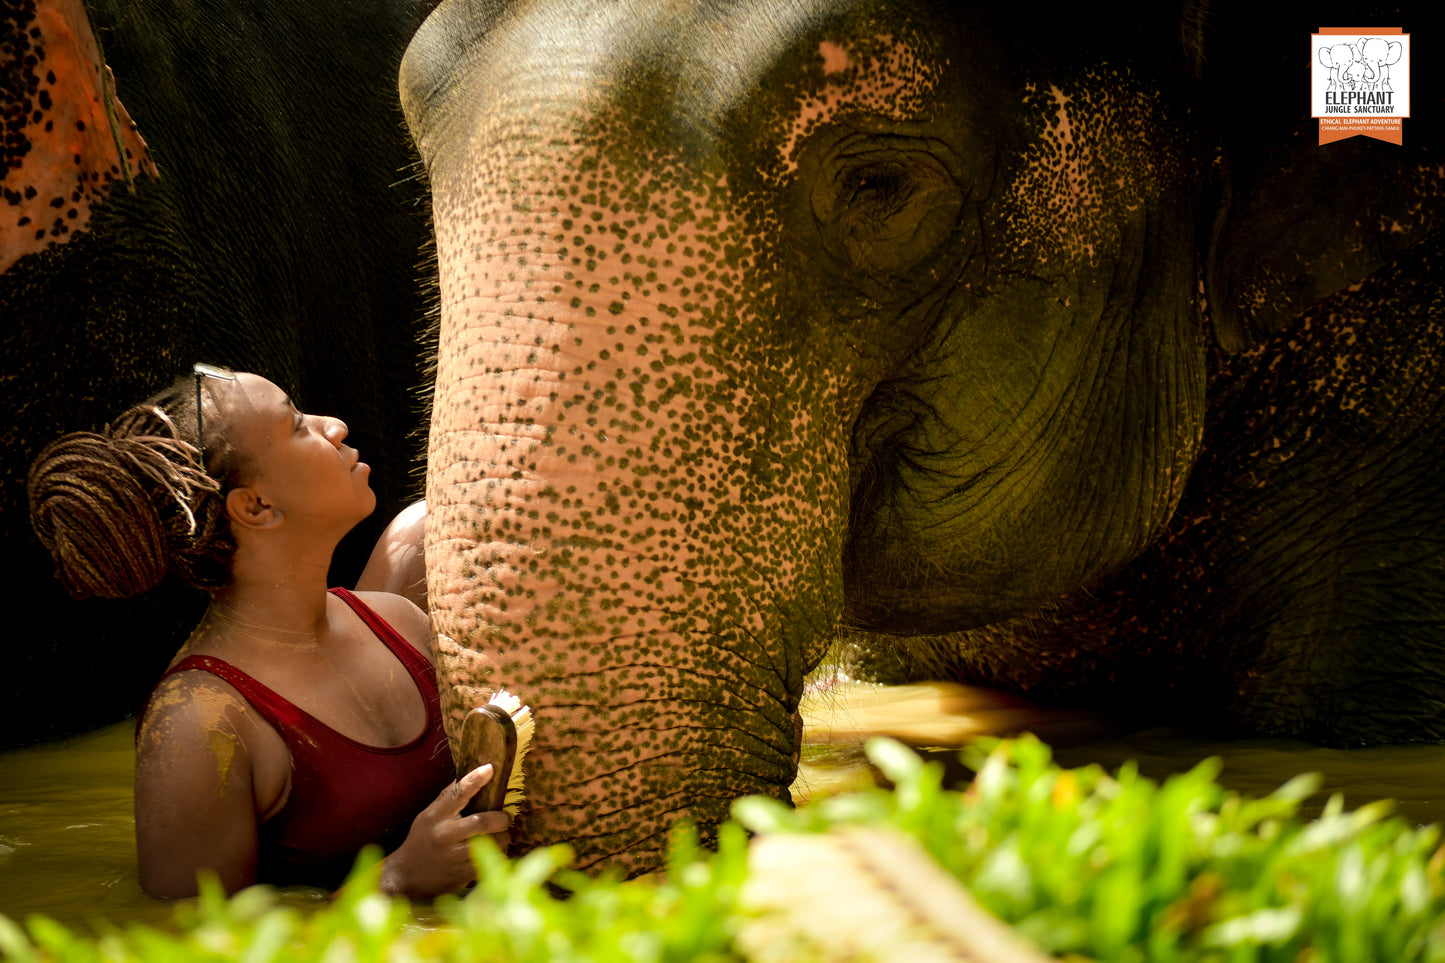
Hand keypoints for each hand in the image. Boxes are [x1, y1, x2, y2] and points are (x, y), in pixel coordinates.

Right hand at [379, 763, 511, 897]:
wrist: (406, 875)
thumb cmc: (422, 839)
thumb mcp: (428, 816)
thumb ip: (448, 799)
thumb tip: (473, 775)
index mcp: (435, 817)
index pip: (457, 793)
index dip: (475, 779)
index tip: (490, 768)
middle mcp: (444, 836)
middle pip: (482, 822)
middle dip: (501, 819)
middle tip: (505, 818)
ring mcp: (454, 857)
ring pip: (492, 844)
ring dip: (503, 838)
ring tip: (501, 836)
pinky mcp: (462, 875)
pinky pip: (490, 861)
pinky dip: (497, 855)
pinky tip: (493, 852)